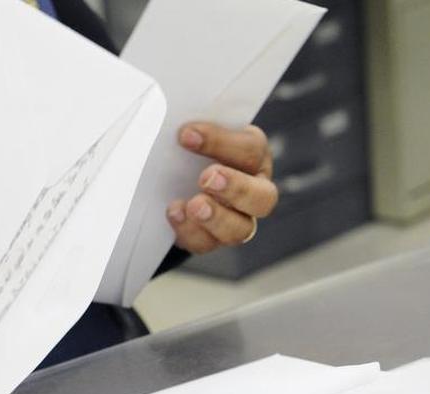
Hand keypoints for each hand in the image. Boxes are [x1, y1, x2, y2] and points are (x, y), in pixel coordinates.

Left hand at [169, 122, 277, 253]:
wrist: (168, 173)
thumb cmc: (186, 144)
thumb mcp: (189, 129)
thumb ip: (190, 125)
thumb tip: (167, 114)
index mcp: (252, 154)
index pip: (251, 149)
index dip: (221, 142)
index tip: (186, 134)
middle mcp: (253, 189)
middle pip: (262, 197)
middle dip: (236, 188)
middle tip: (207, 178)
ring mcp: (237, 218)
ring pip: (242, 228)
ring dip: (218, 218)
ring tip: (194, 205)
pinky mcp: (212, 237)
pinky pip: (208, 243)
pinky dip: (191, 231)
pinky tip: (175, 212)